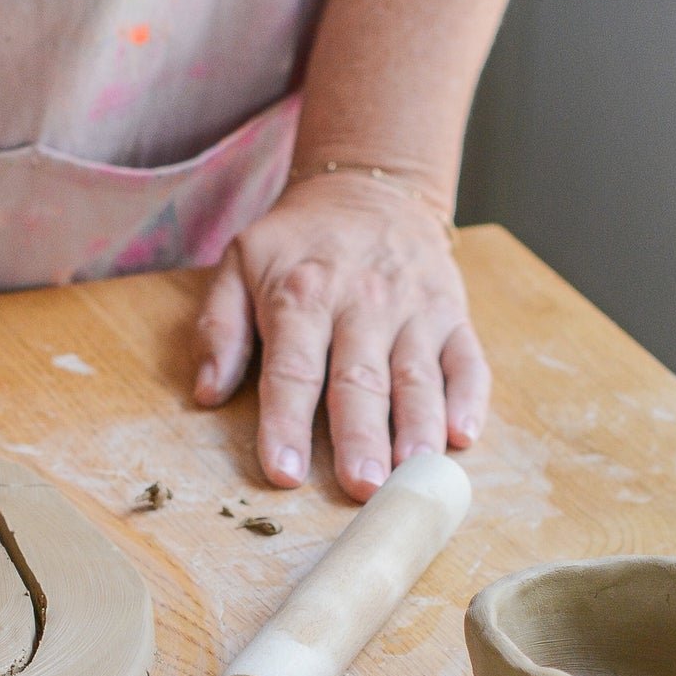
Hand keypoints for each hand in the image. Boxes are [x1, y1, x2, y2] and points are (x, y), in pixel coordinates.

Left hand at [193, 172, 489, 499]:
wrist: (370, 187)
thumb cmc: (298, 243)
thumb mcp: (239, 265)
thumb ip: (219, 329)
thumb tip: (207, 392)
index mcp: (302, 296)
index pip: (292, 371)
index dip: (287, 424)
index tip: (285, 474)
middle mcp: (362, 304)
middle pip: (361, 381)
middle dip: (362, 438)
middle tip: (364, 488)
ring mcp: (413, 309)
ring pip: (418, 375)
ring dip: (418, 427)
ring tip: (416, 472)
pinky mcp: (452, 313)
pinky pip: (467, 358)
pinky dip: (469, 397)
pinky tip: (464, 433)